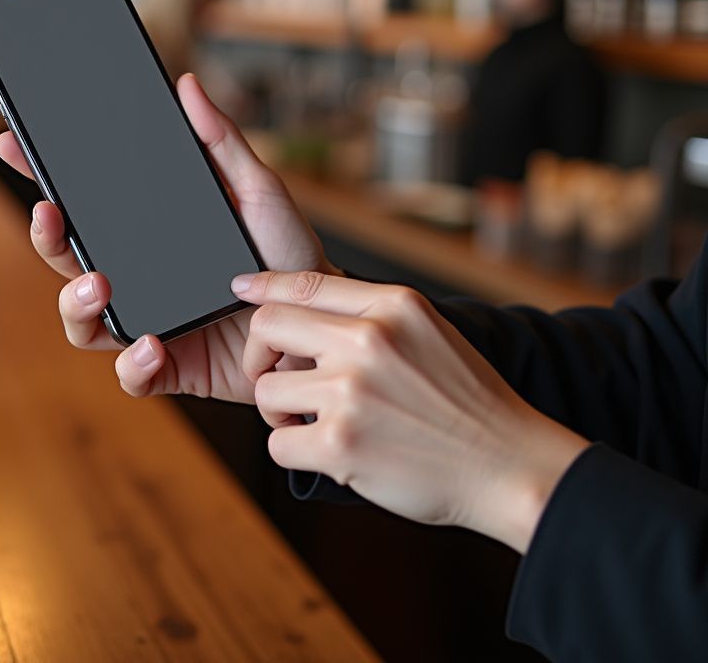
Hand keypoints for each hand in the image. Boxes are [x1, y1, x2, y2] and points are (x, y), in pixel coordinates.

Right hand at [0, 73, 338, 403]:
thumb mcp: (257, 189)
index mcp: (149, 231)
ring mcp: (147, 320)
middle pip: (67, 259)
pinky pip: (130, 372)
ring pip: (81, 319)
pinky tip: (152, 345)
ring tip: (98, 286)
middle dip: (46, 238)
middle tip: (50, 217)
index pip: (85, 204)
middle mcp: (138, 275)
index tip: (14, 145)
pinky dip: (133, 364)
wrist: (318, 323)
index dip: (43, 176)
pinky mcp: (167, 366)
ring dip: (75, 303)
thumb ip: (221, 142)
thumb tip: (185, 84)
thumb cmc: (288, 253)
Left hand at [238, 270, 589, 553]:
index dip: (262, 284)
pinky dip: (296, 450)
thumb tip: (300, 303)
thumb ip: (369, 312)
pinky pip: (278, 442)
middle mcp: (368, 339)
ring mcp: (351, 391)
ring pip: (267, 390)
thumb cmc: (465, 398)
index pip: (303, 282)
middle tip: (281, 377)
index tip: (240, 286)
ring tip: (321, 420)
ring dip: (282, 411)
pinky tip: (332, 451)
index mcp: (391, 304)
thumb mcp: (426, 329)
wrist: (508, 464)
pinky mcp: (340, 444)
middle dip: (262, 354)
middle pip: (267, 327)